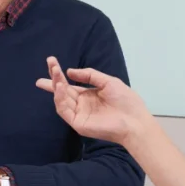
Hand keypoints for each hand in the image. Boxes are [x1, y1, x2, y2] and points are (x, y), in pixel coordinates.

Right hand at [36, 56, 151, 145]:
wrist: (134, 120)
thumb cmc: (125, 100)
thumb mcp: (108, 82)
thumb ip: (89, 75)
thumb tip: (69, 71)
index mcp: (87, 95)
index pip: (69, 85)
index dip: (59, 75)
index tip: (51, 62)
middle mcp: (81, 105)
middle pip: (62, 91)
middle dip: (54, 78)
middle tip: (50, 62)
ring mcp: (78, 114)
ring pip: (61, 100)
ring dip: (57, 86)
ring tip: (56, 73)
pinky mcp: (78, 123)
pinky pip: (65, 111)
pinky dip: (60, 99)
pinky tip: (61, 88)